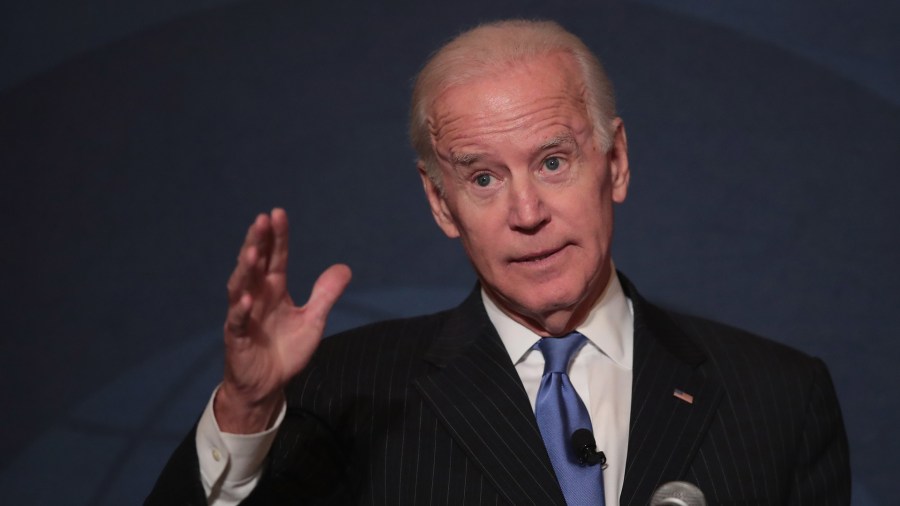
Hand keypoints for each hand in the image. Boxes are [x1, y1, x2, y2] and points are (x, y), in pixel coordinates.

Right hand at [215, 208, 350, 432]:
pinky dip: (241, 310)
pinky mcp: (237, 337)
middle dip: (258, 242)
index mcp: (274, 289)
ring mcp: (244, 315)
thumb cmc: (285, 350)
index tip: (278, 213)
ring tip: (253, 251)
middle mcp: (257, 296)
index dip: (277, 237)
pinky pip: (237, 321)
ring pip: (241, 287)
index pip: (275, 257)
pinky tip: (247, 299)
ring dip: (246, 270)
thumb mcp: (313, 321)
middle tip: (262, 220)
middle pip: (255, 264)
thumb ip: (326, 294)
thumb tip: (345, 268)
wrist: (268, 385)